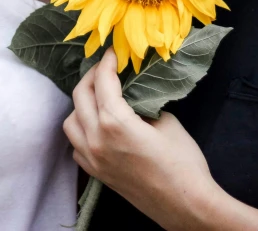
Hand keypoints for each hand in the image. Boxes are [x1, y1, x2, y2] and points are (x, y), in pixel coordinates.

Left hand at [64, 48, 219, 230]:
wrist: (187, 206)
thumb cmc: (183, 162)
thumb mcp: (167, 122)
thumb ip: (144, 103)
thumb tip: (135, 93)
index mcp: (114, 123)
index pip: (102, 82)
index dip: (107, 62)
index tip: (113, 52)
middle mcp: (96, 140)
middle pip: (80, 96)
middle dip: (92, 77)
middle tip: (106, 68)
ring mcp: (93, 159)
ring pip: (71, 121)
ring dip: (82, 104)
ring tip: (100, 96)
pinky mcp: (96, 174)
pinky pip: (76, 145)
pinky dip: (81, 129)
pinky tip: (97, 125)